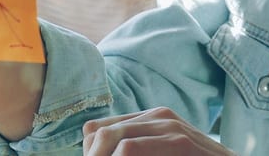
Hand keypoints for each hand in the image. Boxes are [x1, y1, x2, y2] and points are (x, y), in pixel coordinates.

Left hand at [82, 107, 236, 155]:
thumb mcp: (160, 152)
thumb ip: (135, 147)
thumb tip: (93, 144)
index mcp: (150, 118)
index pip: (96, 128)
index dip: (89, 152)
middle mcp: (158, 116)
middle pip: (99, 133)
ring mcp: (170, 126)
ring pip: (113, 139)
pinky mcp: (180, 142)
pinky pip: (129, 149)